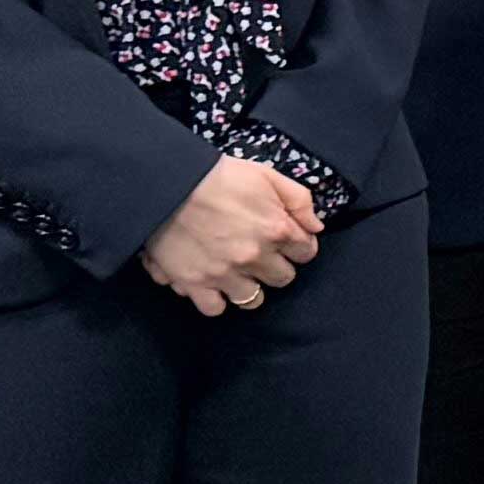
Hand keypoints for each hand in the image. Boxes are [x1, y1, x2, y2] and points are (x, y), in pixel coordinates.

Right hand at [138, 155, 322, 316]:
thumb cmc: (218, 175)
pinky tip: (213, 285)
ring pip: (253, 299)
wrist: (167, 183)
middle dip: (275, 266)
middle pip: (282, 278)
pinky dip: (215, 300)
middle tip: (260, 254)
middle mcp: (255, 256)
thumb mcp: (267, 175)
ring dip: (249, 287)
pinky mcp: (195, 283)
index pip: (306, 252)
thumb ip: (299, 200)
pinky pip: (215, 308)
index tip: (285, 241)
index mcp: (276, 229)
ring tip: (238, 273)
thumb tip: (316, 227)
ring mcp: (225, 273)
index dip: (297, 246)